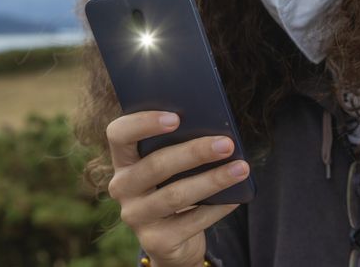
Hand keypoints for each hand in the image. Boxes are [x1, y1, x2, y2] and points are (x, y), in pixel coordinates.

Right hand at [106, 111, 249, 266]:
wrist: (172, 240)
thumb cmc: (175, 186)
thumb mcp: (172, 165)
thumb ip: (179, 145)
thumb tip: (215, 131)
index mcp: (124, 160)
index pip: (119, 134)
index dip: (143, 123)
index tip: (176, 117)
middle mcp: (122, 187)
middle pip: (155, 165)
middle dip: (195, 152)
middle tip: (226, 144)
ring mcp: (136, 216)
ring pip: (176, 195)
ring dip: (213, 180)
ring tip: (241, 168)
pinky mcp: (155, 241)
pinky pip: (191, 221)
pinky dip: (217, 208)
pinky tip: (236, 197)